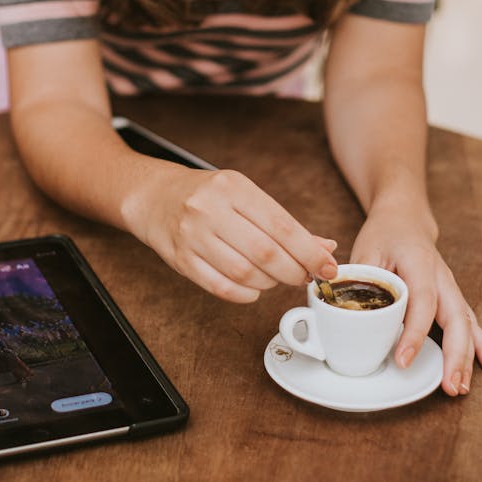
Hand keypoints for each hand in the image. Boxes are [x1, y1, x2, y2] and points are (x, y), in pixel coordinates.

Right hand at [125, 166, 338, 302]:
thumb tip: (325, 248)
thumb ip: (283, 223)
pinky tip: (253, 288)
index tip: (328, 267)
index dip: (309, 252)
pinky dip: (245, 294)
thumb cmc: (207, 196)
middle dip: (293, 271)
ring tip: (274, 278)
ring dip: (269, 283)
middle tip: (303, 277)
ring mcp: (192, 235)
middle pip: (265, 253)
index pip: (281, 226)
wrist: (154, 196)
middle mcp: (210, 208)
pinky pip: (221, 288)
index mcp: (233, 186)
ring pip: (244, 273)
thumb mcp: (244, 196)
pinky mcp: (179, 260)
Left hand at [350, 212, 481, 395]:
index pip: (421, 301)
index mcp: (420, 262)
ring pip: (466, 324)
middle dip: (454, 354)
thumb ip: (361, 280)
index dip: (413, 332)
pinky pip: (471, 323)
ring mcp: (451, 288)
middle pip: (455, 318)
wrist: (405, 219)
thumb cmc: (384, 234)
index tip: (403, 359)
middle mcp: (443, 277)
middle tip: (449, 386)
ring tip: (462, 387)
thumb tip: (347, 313)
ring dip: (467, 357)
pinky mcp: (453, 298)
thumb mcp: (366, 250)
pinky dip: (481, 346)